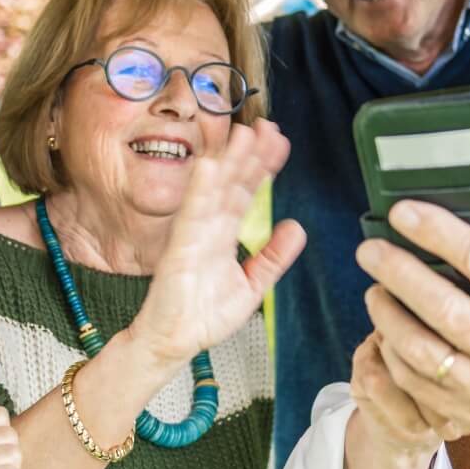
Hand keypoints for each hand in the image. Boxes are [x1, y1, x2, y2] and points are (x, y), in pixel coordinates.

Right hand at [127, 120, 306, 369]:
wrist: (173, 343)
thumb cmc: (203, 315)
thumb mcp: (252, 284)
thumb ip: (273, 256)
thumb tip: (296, 226)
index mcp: (224, 234)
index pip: (246, 192)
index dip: (262, 167)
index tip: (280, 142)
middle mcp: (209, 228)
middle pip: (232, 183)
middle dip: (249, 154)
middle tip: (266, 126)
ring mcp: (193, 235)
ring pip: (214, 191)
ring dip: (228, 161)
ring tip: (244, 134)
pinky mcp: (179, 248)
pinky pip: (191, 215)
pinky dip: (200, 189)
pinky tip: (209, 165)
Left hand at [354, 193, 469, 463]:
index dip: (439, 233)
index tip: (405, 213)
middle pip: (444, 307)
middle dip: (399, 273)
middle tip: (371, 250)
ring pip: (422, 351)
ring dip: (389, 316)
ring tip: (375, 289)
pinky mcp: (469, 412)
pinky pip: (416, 386)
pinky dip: (394, 356)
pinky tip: (387, 331)